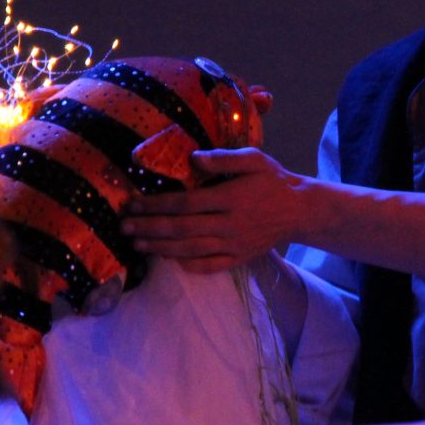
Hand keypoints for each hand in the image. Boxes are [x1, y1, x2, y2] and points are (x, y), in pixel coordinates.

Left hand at [123, 148, 310, 273]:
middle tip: (124, 228)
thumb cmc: (273, 181)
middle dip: (148, 228)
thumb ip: (224, 159)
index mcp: (230, 198)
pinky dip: (188, 264)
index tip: (132, 203)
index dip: (154, 205)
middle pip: (180, 229)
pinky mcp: (239, 257)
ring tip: (137, 244)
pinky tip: (169, 259)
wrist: (301, 210)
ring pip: (190, 249)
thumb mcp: (254, 159)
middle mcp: (229, 224)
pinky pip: (210, 265)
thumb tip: (192, 158)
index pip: (184, 203)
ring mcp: (234, 244)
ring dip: (160, 247)